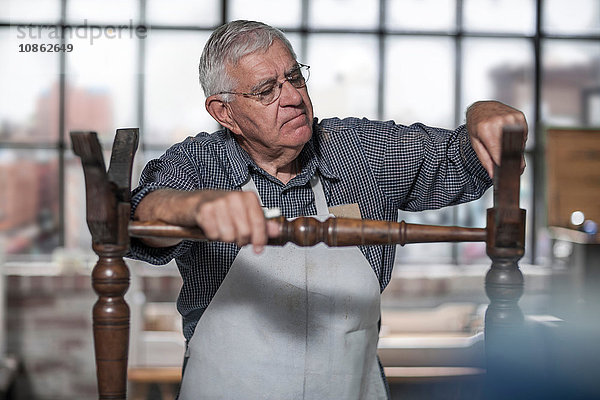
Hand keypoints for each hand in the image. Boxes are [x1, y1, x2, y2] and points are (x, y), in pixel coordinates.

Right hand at [135, 189, 279, 252]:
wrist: (188, 203)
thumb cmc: (216, 209)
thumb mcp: (240, 215)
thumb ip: (259, 224)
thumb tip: (277, 231)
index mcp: (247, 197)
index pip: (260, 223)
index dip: (260, 239)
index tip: (258, 249)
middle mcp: (234, 197)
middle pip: (245, 233)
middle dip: (238, 240)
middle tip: (230, 235)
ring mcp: (219, 202)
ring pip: (229, 236)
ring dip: (222, 238)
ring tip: (219, 229)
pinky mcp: (203, 210)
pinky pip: (213, 234)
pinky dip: (210, 235)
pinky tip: (208, 227)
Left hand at [466, 100, 527, 178]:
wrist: (481, 107)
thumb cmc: (476, 125)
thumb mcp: (475, 143)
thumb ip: (484, 159)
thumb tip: (492, 174)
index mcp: (486, 129)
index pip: (499, 152)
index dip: (504, 164)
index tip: (508, 173)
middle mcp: (500, 122)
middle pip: (512, 149)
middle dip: (512, 159)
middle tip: (508, 163)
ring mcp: (511, 117)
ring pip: (519, 142)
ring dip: (514, 147)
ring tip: (502, 141)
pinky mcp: (519, 116)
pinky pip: (523, 134)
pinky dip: (517, 138)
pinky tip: (508, 134)